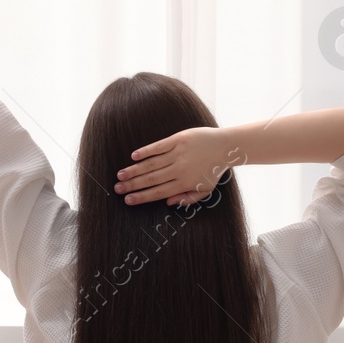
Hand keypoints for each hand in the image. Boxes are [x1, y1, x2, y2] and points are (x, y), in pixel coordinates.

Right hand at [115, 127, 239, 205]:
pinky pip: (158, 147)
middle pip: (151, 179)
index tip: (128, 200)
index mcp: (184, 183)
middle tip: (117, 189)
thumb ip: (187, 199)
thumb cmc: (214, 170)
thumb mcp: (205, 190)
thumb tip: (168, 202)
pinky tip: (134, 156)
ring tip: (120, 175)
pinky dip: (146, 151)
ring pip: (151, 164)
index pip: (158, 192)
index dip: (142, 197)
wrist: (226, 147)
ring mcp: (177, 154)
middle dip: (133, 185)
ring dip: (134, 170)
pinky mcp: (178, 140)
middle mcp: (179, 169)